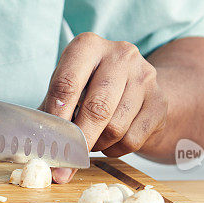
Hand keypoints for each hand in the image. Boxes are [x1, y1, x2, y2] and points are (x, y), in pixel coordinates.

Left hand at [40, 32, 167, 182]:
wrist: (137, 88)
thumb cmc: (90, 89)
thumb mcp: (67, 92)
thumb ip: (50, 117)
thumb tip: (43, 157)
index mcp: (88, 46)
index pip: (67, 83)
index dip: (56, 117)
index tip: (50, 140)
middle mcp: (120, 55)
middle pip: (96, 108)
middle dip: (79, 139)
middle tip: (68, 156)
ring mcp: (144, 76)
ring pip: (115, 128)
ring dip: (97, 145)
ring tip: (91, 141)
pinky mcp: (160, 101)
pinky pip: (132, 140)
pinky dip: (115, 149)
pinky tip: (110, 141)